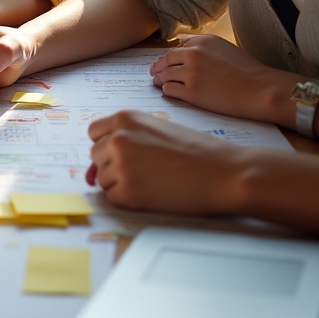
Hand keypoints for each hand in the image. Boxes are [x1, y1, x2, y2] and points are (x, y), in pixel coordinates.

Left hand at [86, 110, 245, 215]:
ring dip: (120, 182)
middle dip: (113, 164)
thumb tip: (94, 166)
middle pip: (96, 156)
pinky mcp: (129, 191)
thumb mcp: (156, 130)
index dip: (107, 145)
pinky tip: (151, 193)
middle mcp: (118, 138)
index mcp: (125, 118)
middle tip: (144, 170)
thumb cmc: (196, 151)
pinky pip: (112, 197)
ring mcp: (122, 165)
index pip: (94, 132)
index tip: (122, 153)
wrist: (224, 172)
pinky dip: (127, 199)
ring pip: (102, 178)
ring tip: (152, 180)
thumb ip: (127, 138)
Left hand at [149, 34, 296, 122]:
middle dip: (159, 67)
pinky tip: (170, 92)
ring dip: (161, 79)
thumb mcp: (225, 48)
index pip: (176, 47)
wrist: (261, 90)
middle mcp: (193, 54)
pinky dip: (167, 91)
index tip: (164, 61)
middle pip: (166, 59)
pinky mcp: (192, 92)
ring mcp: (191, 74)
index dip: (169, 56)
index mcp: (202, 41)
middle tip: (155, 72)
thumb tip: (183, 49)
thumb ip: (203, 47)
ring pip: (165, 75)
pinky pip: (170, 90)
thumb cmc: (248, 72)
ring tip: (159, 83)